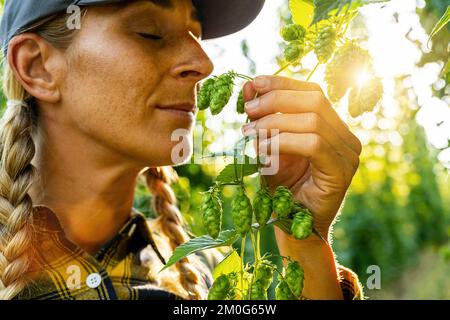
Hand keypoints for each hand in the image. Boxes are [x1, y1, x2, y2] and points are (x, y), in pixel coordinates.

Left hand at [242, 75, 361, 240]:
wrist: (293, 225)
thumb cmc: (282, 186)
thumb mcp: (268, 145)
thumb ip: (262, 117)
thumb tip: (249, 86)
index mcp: (333, 126)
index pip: (313, 92)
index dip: (283, 83)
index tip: (254, 83)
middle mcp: (347, 136)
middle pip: (315, 100)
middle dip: (276, 100)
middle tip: (247, 111)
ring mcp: (349, 153)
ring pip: (314, 120)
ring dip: (274, 123)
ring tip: (249, 132)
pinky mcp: (343, 171)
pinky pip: (314, 144)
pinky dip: (283, 142)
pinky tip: (262, 149)